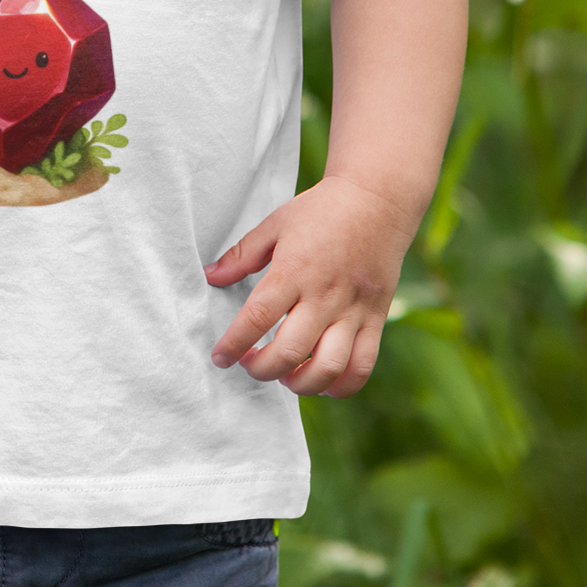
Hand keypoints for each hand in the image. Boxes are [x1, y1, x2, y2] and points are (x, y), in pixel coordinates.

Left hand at [203, 173, 417, 398]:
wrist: (377, 199)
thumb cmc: (321, 210)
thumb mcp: (275, 224)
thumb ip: (242, 255)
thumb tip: (209, 276)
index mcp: (294, 269)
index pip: (257, 318)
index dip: (233, 344)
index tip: (219, 357)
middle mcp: (324, 294)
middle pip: (289, 352)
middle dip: (261, 370)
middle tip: (249, 364)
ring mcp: (353, 309)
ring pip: (328, 368)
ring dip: (300, 385)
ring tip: (285, 377)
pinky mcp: (376, 318)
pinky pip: (362, 366)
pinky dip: (341, 387)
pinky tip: (322, 383)